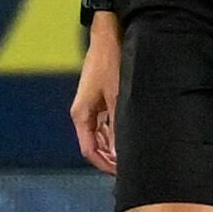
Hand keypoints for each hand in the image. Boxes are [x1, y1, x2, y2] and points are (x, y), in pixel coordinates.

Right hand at [72, 19, 121, 173]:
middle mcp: (82, 114)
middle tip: (130, 166)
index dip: (103, 165)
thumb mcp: (117, 97)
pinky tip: (128, 137)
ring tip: (131, 154)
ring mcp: (90, 108)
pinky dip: (114, 134)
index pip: (89, 150)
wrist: (108, 38)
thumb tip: (119, 152)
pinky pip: (104, 125)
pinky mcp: (98, 101)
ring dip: (112, 147)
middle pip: (93, 145)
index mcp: (81, 115)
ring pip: (99, 136)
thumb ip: (116, 126)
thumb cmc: (110, 65)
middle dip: (109, 158)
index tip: (121, 173)